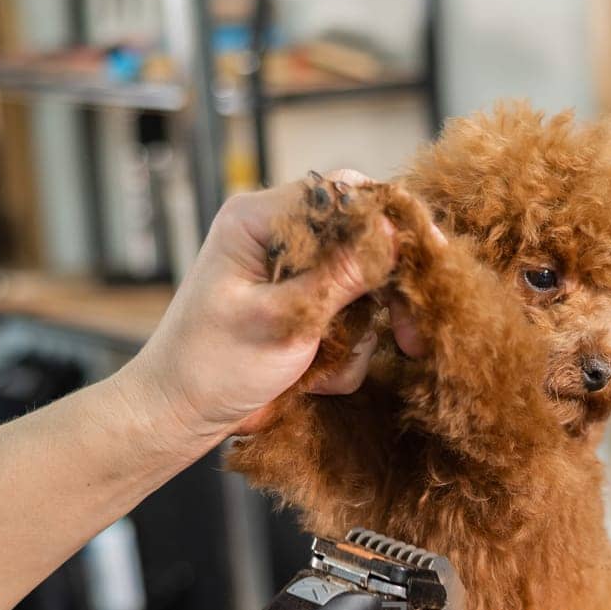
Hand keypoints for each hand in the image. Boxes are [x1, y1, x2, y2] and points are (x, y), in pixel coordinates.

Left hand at [115, 171, 398, 453]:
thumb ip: (339, 278)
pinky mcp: (306, 312)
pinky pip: (351, 326)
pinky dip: (342, 359)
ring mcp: (296, 278)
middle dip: (387, 293)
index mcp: (261, 219)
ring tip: (322, 373)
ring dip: (356, 339)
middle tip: (413, 338)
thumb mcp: (281, 321)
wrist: (180, 415)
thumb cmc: (211, 366)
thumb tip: (394, 234)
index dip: (391, 221)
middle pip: (363, 242)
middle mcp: (282, 239)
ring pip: (364, 292)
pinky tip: (311, 381)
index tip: (430, 255)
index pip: (341, 193)